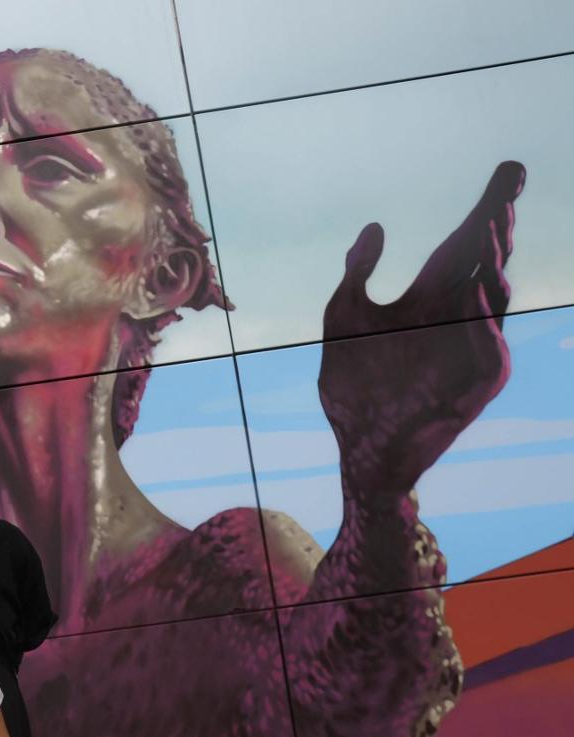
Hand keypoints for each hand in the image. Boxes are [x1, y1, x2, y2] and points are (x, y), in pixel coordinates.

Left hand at [318, 161, 524, 493]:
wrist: (361, 445)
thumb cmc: (353, 386)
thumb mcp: (345, 317)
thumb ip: (358, 273)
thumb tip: (375, 227)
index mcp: (430, 300)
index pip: (463, 247)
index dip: (486, 210)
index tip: (509, 172)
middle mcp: (457, 317)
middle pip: (486, 261)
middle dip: (498, 224)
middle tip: (508, 187)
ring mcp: (470, 347)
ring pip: (491, 296)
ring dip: (491, 261)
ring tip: (489, 225)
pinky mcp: (477, 380)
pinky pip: (486, 343)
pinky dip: (480, 315)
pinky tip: (473, 284)